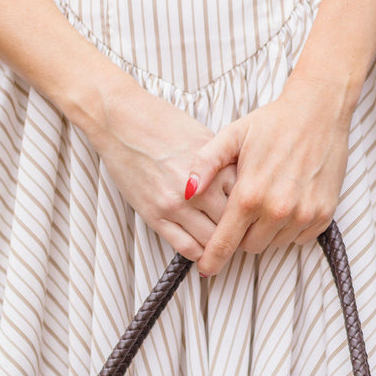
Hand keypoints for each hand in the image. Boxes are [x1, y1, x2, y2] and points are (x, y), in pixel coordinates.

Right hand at [90, 80, 236, 261]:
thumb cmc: (163, 125)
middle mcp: (198, 189)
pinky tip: (202, 249)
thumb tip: (243, 189)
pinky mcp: (155, 216)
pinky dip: (199, 254)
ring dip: (219, 246)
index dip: (252, 212)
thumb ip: (224, 167)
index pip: (247, 202)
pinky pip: (186, 248)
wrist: (122, 122)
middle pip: (232, 226)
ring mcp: (176, 205)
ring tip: (222, 245)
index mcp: (215, 168)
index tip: (252, 217)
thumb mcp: (204, 139)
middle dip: (238, 232)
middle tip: (240, 236)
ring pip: (211, 242)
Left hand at [184, 79, 351, 276]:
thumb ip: (205, 164)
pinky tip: (289, 203)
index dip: (213, 258)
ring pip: (274, 244)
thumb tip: (187, 190)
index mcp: (250, 194)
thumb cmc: (274, 122)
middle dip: (243, 234)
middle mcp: (277, 210)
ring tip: (270, 200)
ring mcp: (303, 215)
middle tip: (247, 208)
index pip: (225, 242)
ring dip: (267, 231)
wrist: (319, 110)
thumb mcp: (233, 135)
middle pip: (250, 247)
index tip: (206, 269)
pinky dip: (290, 228)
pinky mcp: (323, 215)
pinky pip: (299, 239)